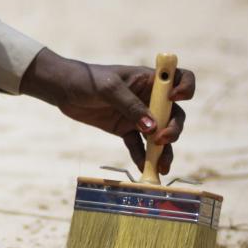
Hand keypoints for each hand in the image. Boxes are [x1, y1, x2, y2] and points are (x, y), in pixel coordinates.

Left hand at [20, 49, 194, 173]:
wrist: (62, 90)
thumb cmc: (86, 79)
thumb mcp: (108, 87)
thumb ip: (130, 106)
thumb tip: (152, 128)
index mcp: (150, 80)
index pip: (180, 78)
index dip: (185, 88)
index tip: (175, 99)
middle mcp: (150, 98)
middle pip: (175, 114)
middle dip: (174, 128)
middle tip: (161, 139)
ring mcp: (139, 115)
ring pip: (160, 134)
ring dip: (164, 150)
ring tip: (162, 166)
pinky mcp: (125, 129)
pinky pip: (139, 146)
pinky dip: (142, 157)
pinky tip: (144, 168)